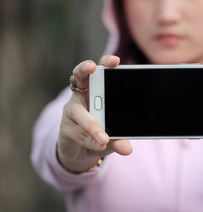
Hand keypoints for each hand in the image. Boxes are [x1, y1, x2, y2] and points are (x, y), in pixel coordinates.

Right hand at [57, 55, 132, 172]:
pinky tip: (99, 145)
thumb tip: (127, 149)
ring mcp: (71, 112)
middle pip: (79, 77)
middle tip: (92, 66)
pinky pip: (77, 132)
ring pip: (79, 112)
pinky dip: (90, 139)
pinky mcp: (65, 128)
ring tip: (104, 137)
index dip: (105, 63)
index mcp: (95, 91)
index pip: (99, 72)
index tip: (115, 61)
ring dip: (92, 125)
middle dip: (84, 69)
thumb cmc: (100, 133)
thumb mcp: (114, 135)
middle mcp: (81, 97)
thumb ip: (120, 139)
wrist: (80, 151)